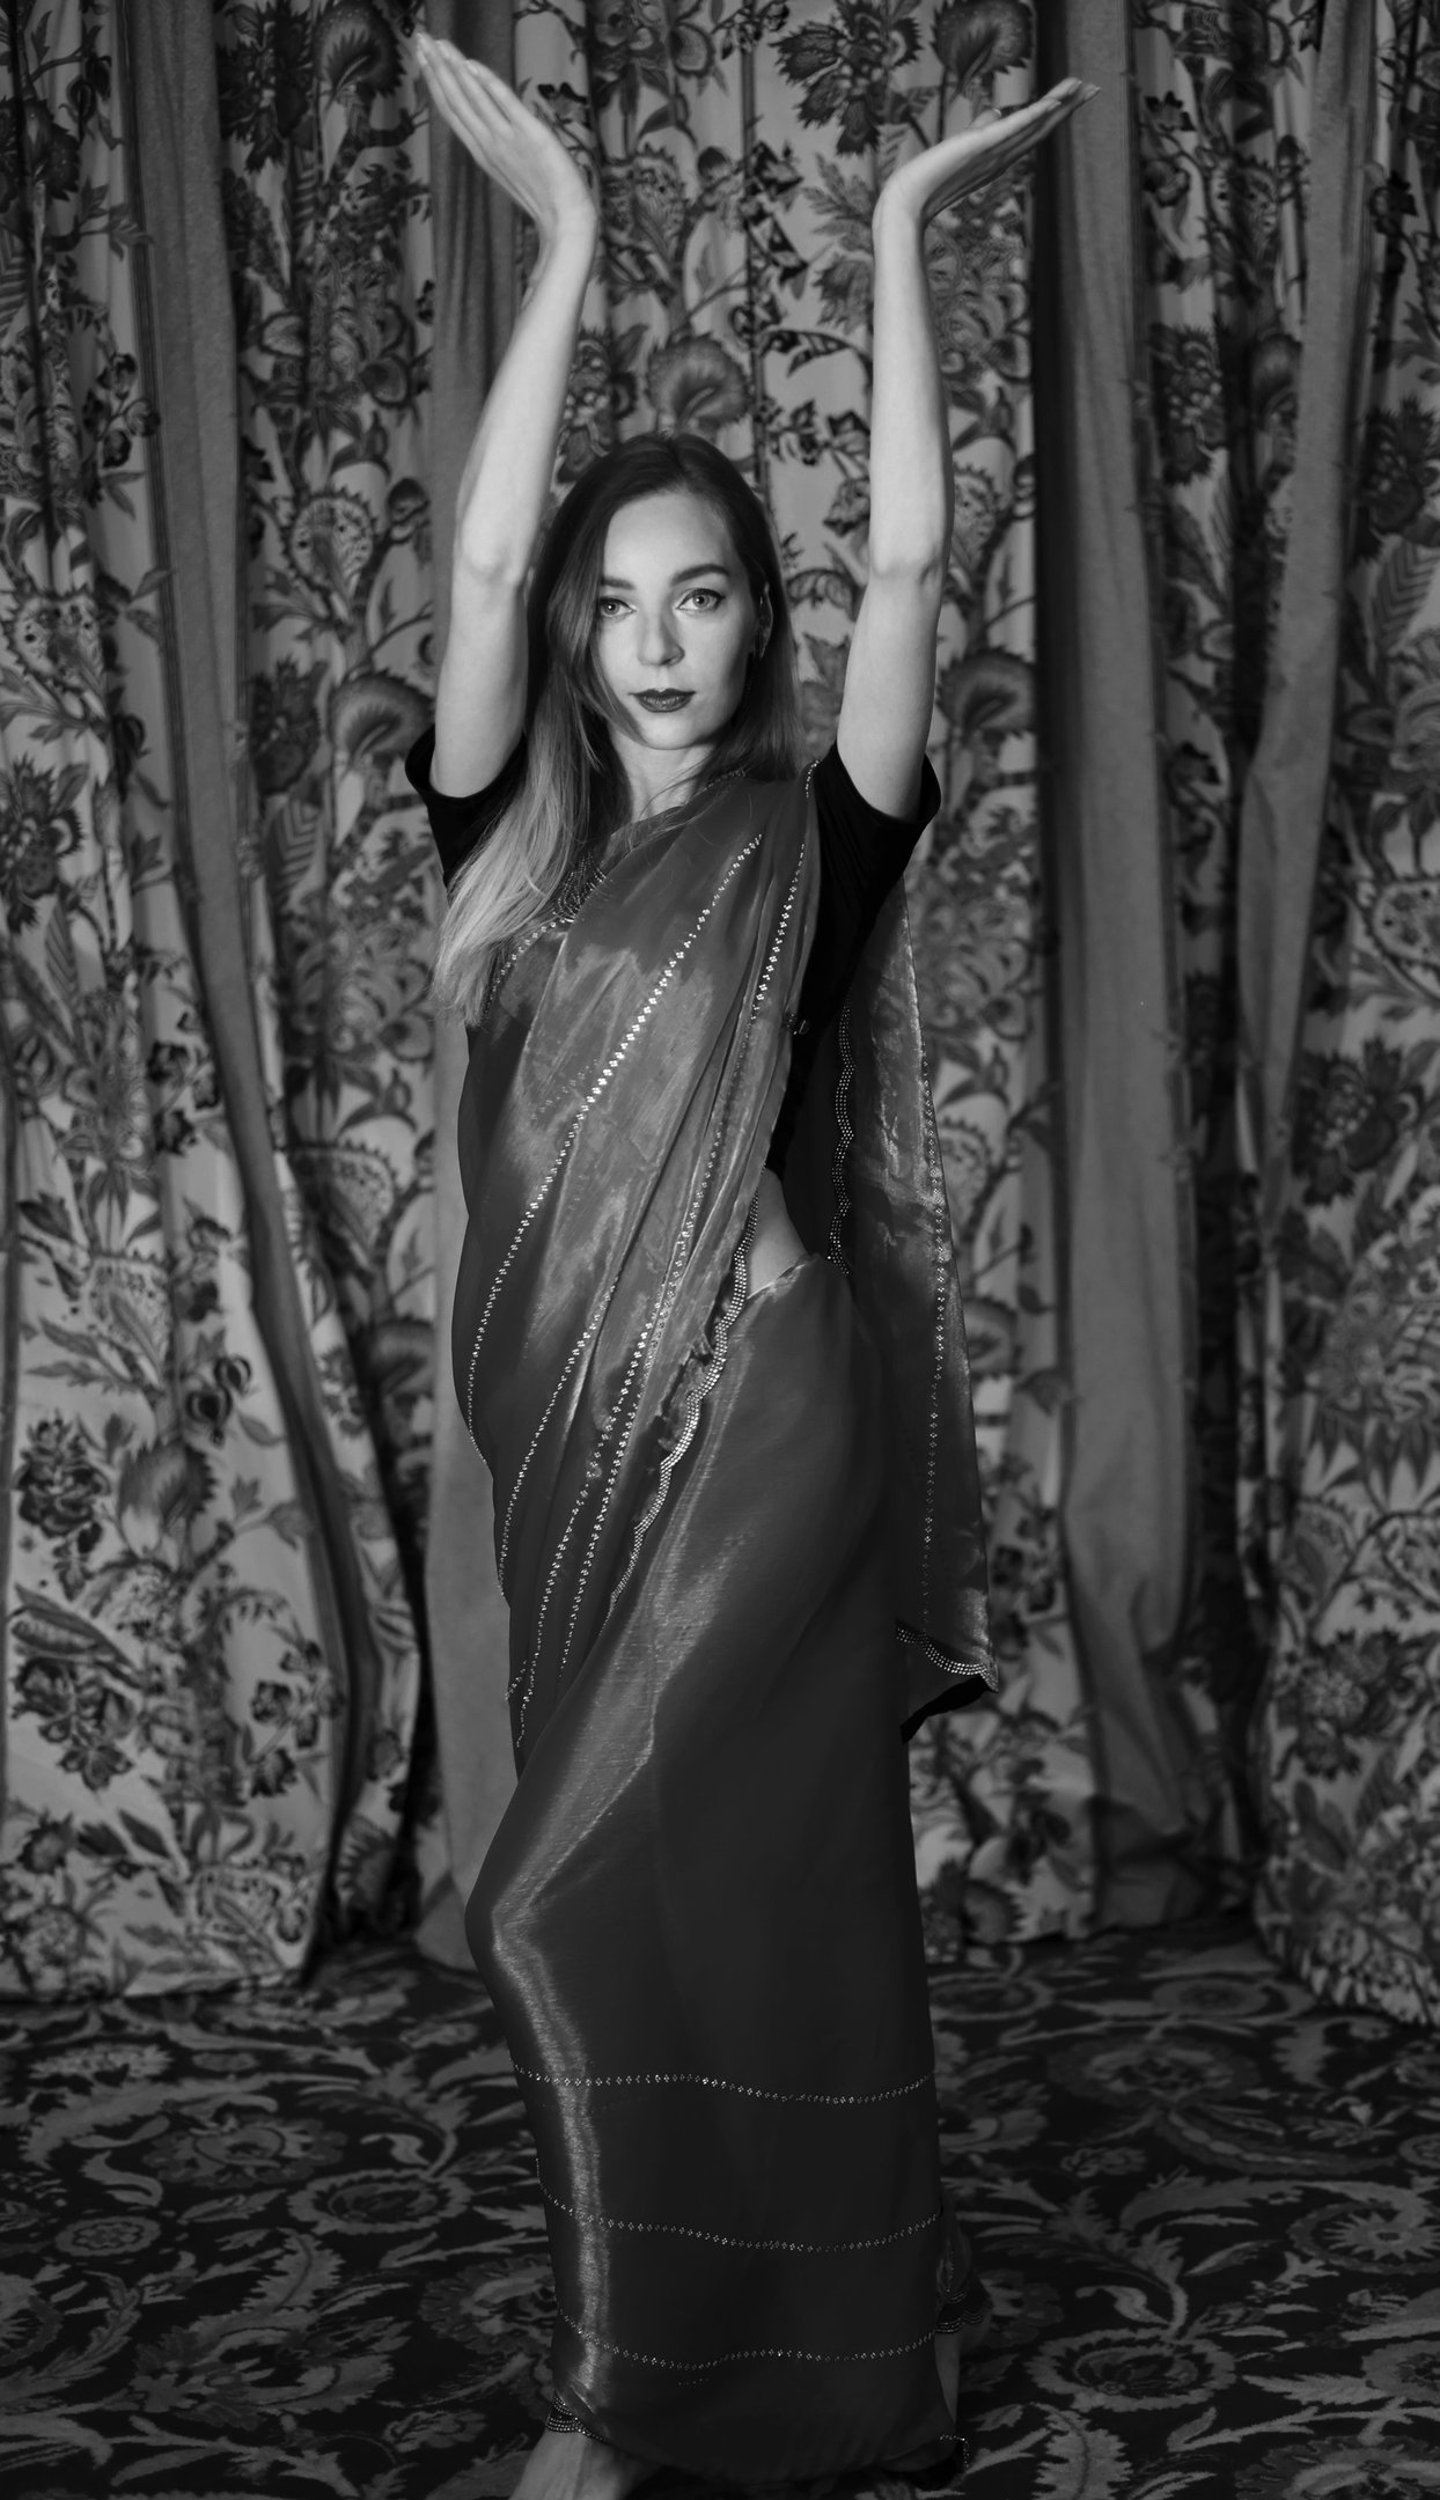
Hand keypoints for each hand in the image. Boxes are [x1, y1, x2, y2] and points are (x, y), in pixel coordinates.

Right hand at [414, 32, 595, 248]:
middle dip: (436, 68)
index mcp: (482, 152)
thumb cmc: (543, 197)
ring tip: (437, 43)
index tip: (422, 55)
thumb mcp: (512, 167)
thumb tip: (491, 122)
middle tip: (419, 37)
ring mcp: (507, 140)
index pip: (452, 111)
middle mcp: (488, 144)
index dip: (434, 82)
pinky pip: (505, 105)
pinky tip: (471, 65)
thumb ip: (498, 143)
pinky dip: (487, 85)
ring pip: (472, 99)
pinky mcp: (531, 135)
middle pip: (455, 101)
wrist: (566, 222)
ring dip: (453, 68)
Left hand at [876, 78, 1094, 230]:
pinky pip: (1013, 129)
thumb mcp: (962, 145)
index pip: (1033, 131)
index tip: (1076, 96)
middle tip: (1094, 87)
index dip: (1055, 113)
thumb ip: (982, 128)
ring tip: (1080, 86)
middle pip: (1042, 127)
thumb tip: (995, 112)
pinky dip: (1033, 116)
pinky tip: (1051, 103)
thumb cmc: (930, 177)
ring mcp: (994, 153)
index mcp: (999, 157)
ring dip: (1058, 105)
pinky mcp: (981, 146)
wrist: (909, 200)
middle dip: (1068, 106)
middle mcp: (1002, 157)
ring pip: (1033, 125)